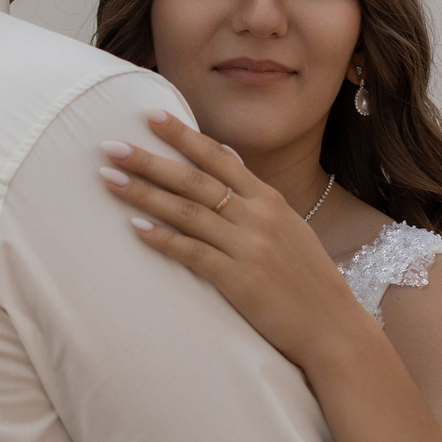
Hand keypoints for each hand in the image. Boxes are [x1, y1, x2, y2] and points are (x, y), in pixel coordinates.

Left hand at [101, 112, 381, 373]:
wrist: (333, 326)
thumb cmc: (308, 279)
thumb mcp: (289, 226)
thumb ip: (256, 194)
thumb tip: (227, 153)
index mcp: (270, 200)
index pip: (218, 158)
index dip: (183, 135)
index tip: (150, 115)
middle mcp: (258, 216)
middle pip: (194, 180)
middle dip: (149, 160)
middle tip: (110, 145)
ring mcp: (248, 247)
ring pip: (187, 212)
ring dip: (144, 194)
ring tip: (108, 179)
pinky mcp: (239, 279)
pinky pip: (193, 253)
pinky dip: (163, 239)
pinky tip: (135, 229)